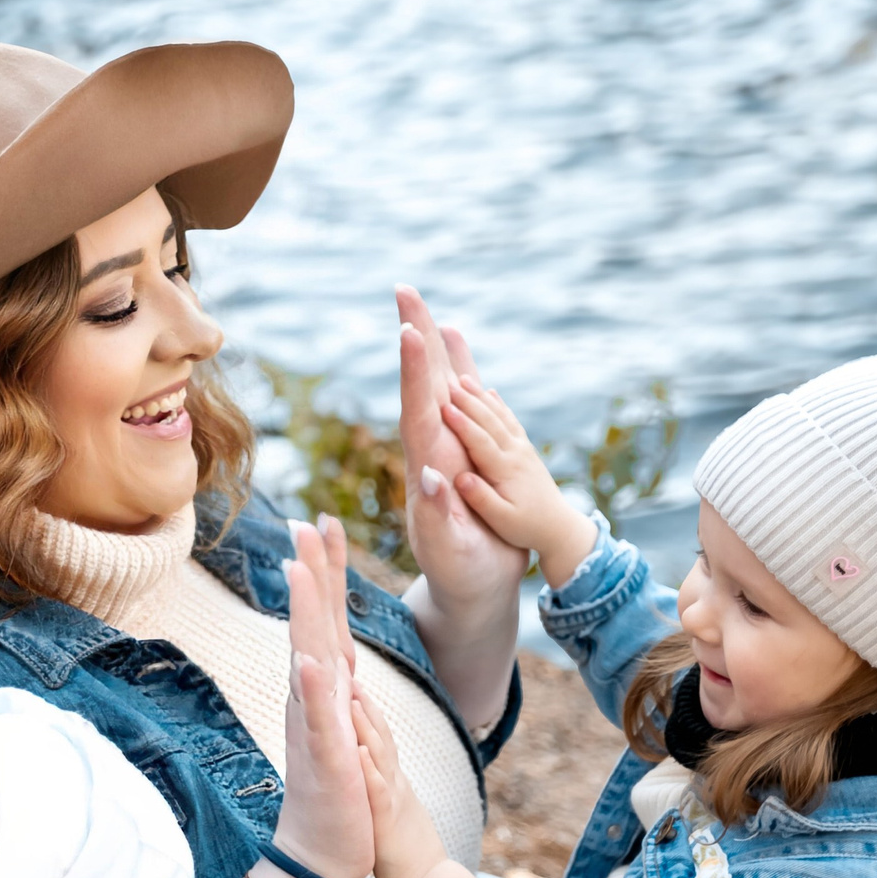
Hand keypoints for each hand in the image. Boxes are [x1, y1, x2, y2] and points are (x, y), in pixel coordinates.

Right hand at [274, 518, 373, 877]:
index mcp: (323, 687)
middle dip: (311, 572)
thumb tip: (331, 650)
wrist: (323, 852)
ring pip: (308, 659)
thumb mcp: (343, 726)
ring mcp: (315, 725)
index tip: (324, 521)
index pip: (326, 617)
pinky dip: (315, 689)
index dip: (326, 570)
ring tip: (301, 570)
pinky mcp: (325, 759)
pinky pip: (318, 720)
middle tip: (307, 523)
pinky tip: (312, 660)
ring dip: (305, 615)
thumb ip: (336, 687)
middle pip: (311, 623)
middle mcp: (312, 698)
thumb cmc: (338, 790)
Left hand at [350, 685, 445, 877]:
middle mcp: (393, 780)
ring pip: (380, 756)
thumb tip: (369, 759)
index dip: (364, 705)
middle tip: (347, 669)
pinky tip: (358, 753)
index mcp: (390, 776)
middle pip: (380, 734)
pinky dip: (369, 771)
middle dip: (364, 702)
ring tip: (352, 698)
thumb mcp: (390, 802)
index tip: (348, 676)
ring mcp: (392, 798)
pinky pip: (378, 793)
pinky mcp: (387, 821)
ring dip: (366, 727)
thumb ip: (381, 780)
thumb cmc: (403, 845)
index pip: (377, 734)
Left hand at [396, 290, 525, 622]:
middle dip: (414, 338)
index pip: (418, 413)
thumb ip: (439, 519)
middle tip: (403, 290)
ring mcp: (446, 447)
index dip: (415, 374)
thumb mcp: (451, 554)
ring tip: (421, 304)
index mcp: (429, 471)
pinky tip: (453, 339)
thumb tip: (430, 476)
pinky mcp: (462, 449)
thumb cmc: (462, 577)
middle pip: (422, 386)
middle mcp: (432, 450)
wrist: (473, 586)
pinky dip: (457, 366)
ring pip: (439, 386)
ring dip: (431, 345)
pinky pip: (460, 399)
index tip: (410, 332)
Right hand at [438, 367, 597, 588]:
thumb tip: (460, 478)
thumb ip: (481, 499)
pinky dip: (498, 404)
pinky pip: (510, 420)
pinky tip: (489, 391)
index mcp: (506, 471)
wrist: (559, 528)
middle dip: (468, 400)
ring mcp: (522, 449)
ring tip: (461, 378)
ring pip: (499, 416)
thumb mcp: (502, 521)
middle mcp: (515, 454)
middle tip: (446, 381)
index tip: (444, 407)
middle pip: (489, 421)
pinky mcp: (525, 450)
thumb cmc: (525, 528)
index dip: (462, 424)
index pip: (481, 442)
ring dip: (480, 396)